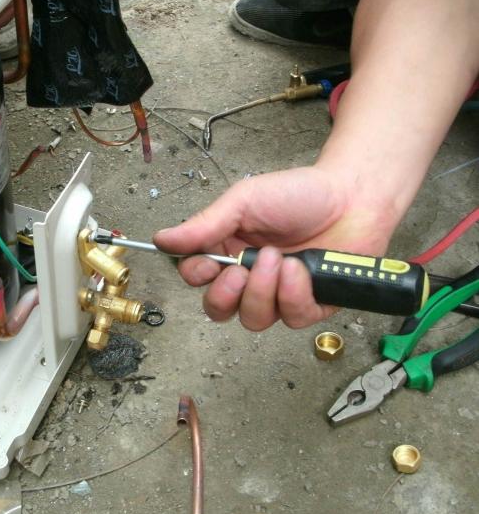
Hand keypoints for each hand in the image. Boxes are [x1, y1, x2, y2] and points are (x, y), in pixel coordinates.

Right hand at [153, 165, 396, 330]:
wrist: (353, 194)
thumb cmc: (298, 194)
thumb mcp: (243, 202)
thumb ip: (204, 225)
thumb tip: (161, 239)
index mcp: (227, 250)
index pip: (196, 278)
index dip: (196, 277)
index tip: (205, 264)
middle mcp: (249, 277)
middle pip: (219, 310)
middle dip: (227, 295)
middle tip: (240, 271)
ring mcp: (279, 294)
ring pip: (253, 320)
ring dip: (262, 292)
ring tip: (280, 260)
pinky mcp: (310, 305)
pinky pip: (291, 319)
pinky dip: (294, 295)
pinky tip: (301, 270)